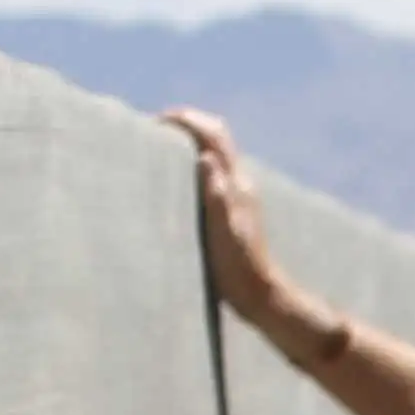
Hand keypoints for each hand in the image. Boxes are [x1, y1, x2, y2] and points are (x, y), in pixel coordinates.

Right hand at [162, 107, 281, 321]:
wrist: (260, 294)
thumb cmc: (239, 267)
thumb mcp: (225, 231)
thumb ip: (217, 195)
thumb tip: (207, 157)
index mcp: (237, 184)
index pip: (215, 136)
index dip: (188, 120)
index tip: (158, 120)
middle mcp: (240, 184)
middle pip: (216, 138)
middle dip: (187, 125)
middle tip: (154, 129)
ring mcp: (237, 196)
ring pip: (214, 155)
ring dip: (189, 143)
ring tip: (158, 148)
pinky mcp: (232, 210)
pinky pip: (212, 175)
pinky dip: (191, 165)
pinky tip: (174, 180)